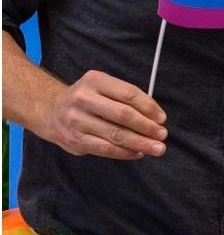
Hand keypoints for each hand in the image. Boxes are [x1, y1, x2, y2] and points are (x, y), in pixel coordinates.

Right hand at [42, 70, 167, 159]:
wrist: (50, 111)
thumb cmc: (88, 99)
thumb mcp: (103, 87)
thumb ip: (125, 98)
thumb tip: (155, 118)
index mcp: (95, 80)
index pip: (129, 94)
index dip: (149, 107)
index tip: (162, 118)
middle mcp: (84, 99)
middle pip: (123, 115)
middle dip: (147, 127)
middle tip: (163, 135)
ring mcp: (77, 120)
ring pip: (115, 134)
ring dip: (140, 143)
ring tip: (156, 148)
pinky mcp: (74, 140)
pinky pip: (105, 149)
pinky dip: (124, 153)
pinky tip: (138, 153)